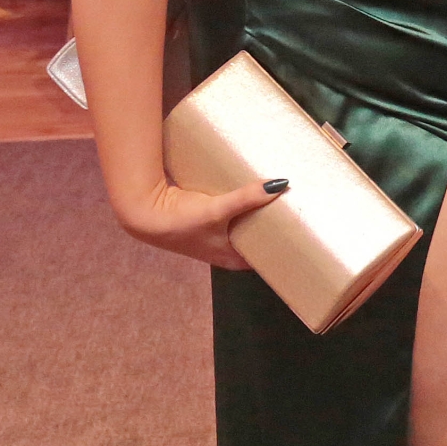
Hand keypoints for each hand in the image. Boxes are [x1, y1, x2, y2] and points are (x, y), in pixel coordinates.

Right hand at [116, 174, 287, 268]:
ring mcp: (214, 236)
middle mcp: (224, 250)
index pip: (265, 260)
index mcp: (231, 259)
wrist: (143, 214)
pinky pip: (230, 214)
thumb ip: (247, 198)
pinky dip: (240, 205)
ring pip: (243, 227)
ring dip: (256, 215)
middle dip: (273, 228)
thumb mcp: (218, 211)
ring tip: (280, 199)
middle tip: (296, 212)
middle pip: (256, 241)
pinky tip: (249, 189)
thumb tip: (279, 185)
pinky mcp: (204, 220)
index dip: (283, 251)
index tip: (303, 237)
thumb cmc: (181, 222)